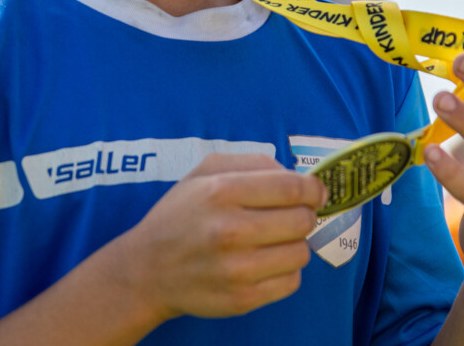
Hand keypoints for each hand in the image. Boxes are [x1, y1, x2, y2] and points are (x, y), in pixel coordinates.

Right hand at [105, 153, 326, 325]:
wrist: (147, 270)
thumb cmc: (181, 213)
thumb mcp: (205, 171)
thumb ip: (252, 163)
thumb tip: (296, 175)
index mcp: (222, 191)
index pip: (291, 187)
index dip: (313, 188)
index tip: (316, 191)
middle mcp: (230, 230)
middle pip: (301, 219)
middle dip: (304, 214)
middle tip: (291, 214)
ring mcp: (237, 269)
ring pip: (301, 252)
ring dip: (294, 243)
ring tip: (273, 239)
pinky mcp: (242, 299)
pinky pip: (292, 282)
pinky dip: (286, 270)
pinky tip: (265, 261)